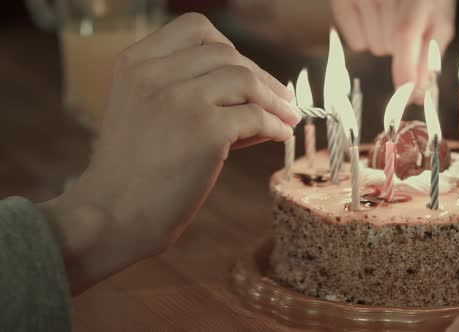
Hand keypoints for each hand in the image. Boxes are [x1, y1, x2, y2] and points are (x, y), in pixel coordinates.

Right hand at [38, 13, 300, 293]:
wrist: (111, 215)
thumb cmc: (131, 172)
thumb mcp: (142, 112)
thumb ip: (182, 91)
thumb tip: (251, 91)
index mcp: (135, 62)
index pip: (195, 29)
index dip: (228, 48)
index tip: (245, 70)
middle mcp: (156, 73)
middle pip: (227, 54)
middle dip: (259, 75)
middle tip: (280, 97)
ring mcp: (182, 99)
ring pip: (246, 80)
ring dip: (274, 99)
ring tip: (288, 116)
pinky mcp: (206, 130)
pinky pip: (256, 117)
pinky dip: (275, 125)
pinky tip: (280, 135)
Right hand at [331, 0, 455, 89]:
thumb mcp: (438, 19)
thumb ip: (429, 57)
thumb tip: (418, 93)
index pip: (404, 33)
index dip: (404, 67)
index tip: (408, 92)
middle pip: (386, 47)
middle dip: (398, 46)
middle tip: (404, 24)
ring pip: (371, 46)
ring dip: (381, 40)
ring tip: (389, 17)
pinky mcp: (343, 0)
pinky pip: (355, 42)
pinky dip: (364, 36)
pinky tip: (372, 18)